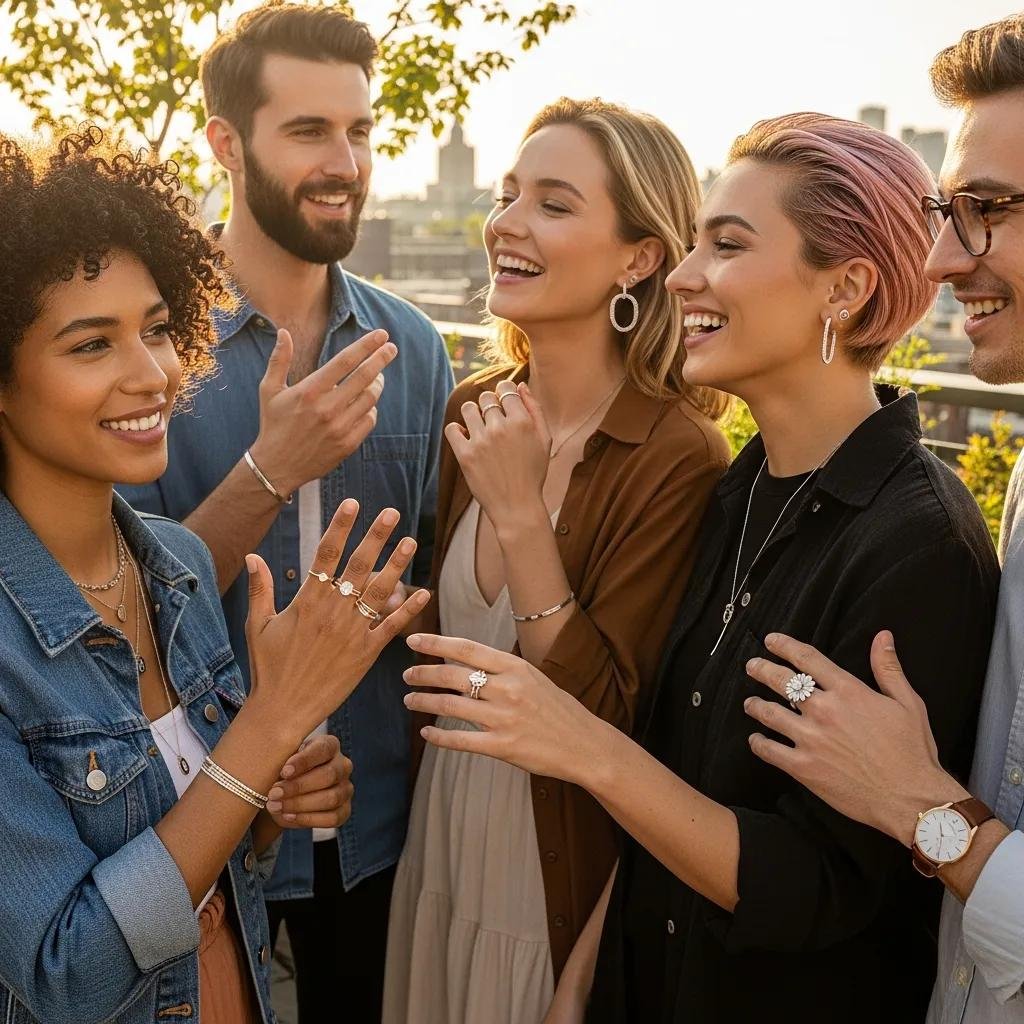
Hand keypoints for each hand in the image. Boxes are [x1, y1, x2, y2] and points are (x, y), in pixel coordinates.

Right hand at [245, 499, 430, 743]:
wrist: (282, 710)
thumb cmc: (267, 668)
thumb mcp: (258, 626)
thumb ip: (259, 590)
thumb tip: (254, 556)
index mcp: (306, 601)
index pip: (326, 555)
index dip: (340, 527)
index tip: (352, 503)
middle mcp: (332, 612)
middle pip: (358, 566)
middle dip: (375, 537)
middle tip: (391, 513)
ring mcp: (351, 632)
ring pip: (378, 591)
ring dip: (396, 565)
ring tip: (410, 541)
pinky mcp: (366, 654)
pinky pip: (391, 627)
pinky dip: (408, 610)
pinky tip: (423, 591)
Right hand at [249, 327, 396, 495]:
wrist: (276, 466)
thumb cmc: (273, 424)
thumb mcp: (269, 390)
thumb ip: (279, 360)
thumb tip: (284, 332)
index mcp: (310, 390)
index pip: (345, 361)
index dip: (366, 345)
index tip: (381, 334)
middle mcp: (327, 408)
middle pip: (364, 377)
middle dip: (381, 359)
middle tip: (391, 348)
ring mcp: (339, 427)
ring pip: (370, 398)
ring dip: (377, 384)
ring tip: (377, 376)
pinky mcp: (347, 444)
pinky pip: (369, 420)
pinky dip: (371, 408)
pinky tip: (367, 403)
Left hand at [265, 735, 353, 828]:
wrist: (284, 793)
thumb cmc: (283, 770)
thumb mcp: (282, 759)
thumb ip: (283, 760)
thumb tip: (283, 772)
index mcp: (330, 745)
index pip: (323, 749)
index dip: (304, 761)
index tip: (284, 772)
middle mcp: (343, 765)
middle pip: (329, 775)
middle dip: (298, 787)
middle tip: (273, 794)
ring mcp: (346, 788)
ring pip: (331, 798)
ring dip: (300, 804)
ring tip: (276, 806)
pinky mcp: (344, 810)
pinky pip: (333, 818)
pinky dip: (308, 819)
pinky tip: (288, 816)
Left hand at [402, 633, 604, 784]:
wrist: (584, 745)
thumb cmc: (558, 710)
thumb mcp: (534, 678)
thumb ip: (503, 670)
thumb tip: (467, 660)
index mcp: (515, 667)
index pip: (467, 649)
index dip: (436, 643)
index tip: (414, 639)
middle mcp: (508, 689)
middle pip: (453, 676)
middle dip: (423, 673)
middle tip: (406, 673)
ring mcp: (504, 719)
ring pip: (451, 706)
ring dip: (425, 702)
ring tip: (410, 700)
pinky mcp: (502, 747)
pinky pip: (461, 740)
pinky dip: (439, 737)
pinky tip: (427, 734)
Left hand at [445, 381, 550, 531]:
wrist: (517, 506)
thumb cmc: (533, 473)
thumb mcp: (544, 440)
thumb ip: (535, 410)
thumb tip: (521, 386)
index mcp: (521, 422)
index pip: (505, 388)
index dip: (503, 392)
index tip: (503, 403)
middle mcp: (500, 428)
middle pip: (486, 397)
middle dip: (489, 405)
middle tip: (494, 423)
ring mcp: (481, 441)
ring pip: (468, 408)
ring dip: (473, 414)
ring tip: (479, 430)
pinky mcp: (465, 455)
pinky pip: (452, 428)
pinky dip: (457, 430)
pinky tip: (467, 439)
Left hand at [743, 631, 968, 846]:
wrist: (911, 798)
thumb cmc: (913, 751)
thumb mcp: (908, 703)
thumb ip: (888, 668)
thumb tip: (882, 636)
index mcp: (848, 692)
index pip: (808, 659)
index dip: (785, 646)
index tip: (771, 640)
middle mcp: (824, 710)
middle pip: (782, 681)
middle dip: (762, 669)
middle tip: (752, 665)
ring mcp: (811, 739)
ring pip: (770, 713)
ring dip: (756, 705)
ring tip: (750, 703)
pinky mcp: (804, 767)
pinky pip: (770, 750)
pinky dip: (758, 743)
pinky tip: (755, 739)